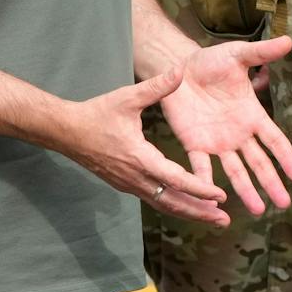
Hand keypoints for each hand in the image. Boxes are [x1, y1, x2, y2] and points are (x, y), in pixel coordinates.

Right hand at [53, 67, 229, 226]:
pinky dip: (173, 204)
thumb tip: (180, 71)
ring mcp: (129, 184)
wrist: (67, 131)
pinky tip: (186, 204)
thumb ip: (156, 87)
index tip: (221, 196)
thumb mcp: (128, 98)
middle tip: (225, 220)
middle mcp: (136, 177)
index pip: (176, 180)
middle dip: (200, 212)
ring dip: (189, 212)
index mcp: (140, 158)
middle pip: (173, 203)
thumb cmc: (97, 113)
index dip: (200, 190)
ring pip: (164, 204)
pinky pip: (153, 198)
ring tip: (212, 218)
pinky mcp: (125, 184)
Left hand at [159, 36, 291, 215]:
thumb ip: (261, 53)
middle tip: (284, 203)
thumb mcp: (238, 56)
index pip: (274, 140)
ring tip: (258, 210)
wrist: (178, 66)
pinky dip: (206, 181)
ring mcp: (217, 141)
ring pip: (235, 171)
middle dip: (271, 182)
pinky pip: (201, 166)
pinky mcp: (194, 143)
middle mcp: (238, 134)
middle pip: (259, 163)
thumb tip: (289, 40)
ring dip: (246, 190)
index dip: (286, 157)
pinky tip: (212, 198)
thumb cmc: (211, 62)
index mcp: (252, 115)